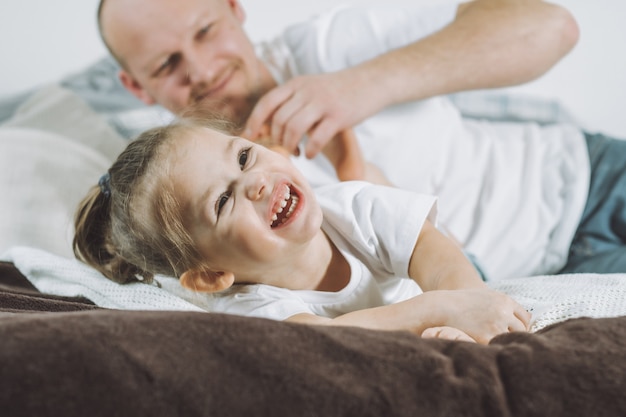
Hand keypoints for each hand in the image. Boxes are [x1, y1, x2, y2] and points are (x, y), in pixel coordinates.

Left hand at [245, 71, 379, 158]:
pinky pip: (317, 138)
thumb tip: (267, 126)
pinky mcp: (339, 116)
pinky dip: (310, 150)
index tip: (250, 137)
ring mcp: (323, 103)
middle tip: (284, 149)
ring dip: (291, 145)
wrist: (371, 81)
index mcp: (297, 84)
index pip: (267, 102)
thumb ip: (291, 101)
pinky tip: (311, 154)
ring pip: (294, 128)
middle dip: (277, 139)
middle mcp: (307, 91)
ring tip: (296, 153)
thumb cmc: (338, 90)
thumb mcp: (311, 87)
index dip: (255, 122)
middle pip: (279, 119)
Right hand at [426, 288, 530, 343]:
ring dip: (504, 343)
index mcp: (504, 301)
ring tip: (499, 347)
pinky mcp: (485, 338)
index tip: (515, 332)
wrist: (441, 307)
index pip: (524, 318)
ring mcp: (495, 325)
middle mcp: (503, 312)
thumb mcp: (485, 296)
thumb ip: (503, 306)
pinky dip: (494, 349)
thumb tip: (526, 319)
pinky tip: (490, 350)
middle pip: (520, 330)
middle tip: (507, 342)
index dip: (521, 326)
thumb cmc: (462, 302)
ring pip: (509, 339)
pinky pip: (497, 347)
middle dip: (514, 336)